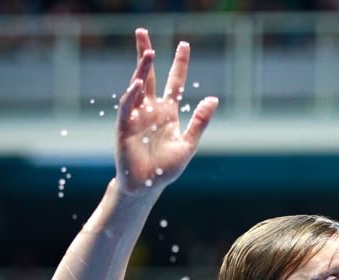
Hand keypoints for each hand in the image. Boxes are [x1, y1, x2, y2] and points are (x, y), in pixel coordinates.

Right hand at [115, 28, 218, 194]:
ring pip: (137, 87)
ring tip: (147, 51)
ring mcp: (136, 117)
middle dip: (145, 54)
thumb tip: (213, 99)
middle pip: (148, 76)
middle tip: (142, 32)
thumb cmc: (165, 169)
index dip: (179, 64)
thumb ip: (199, 122)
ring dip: (141, 69)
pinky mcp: (125, 127)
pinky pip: (128, 108)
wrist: (147, 187)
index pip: (174, 83)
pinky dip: (132, 95)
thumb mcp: (188, 145)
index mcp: (167, 113)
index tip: (184, 45)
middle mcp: (150, 110)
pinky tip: (138, 83)